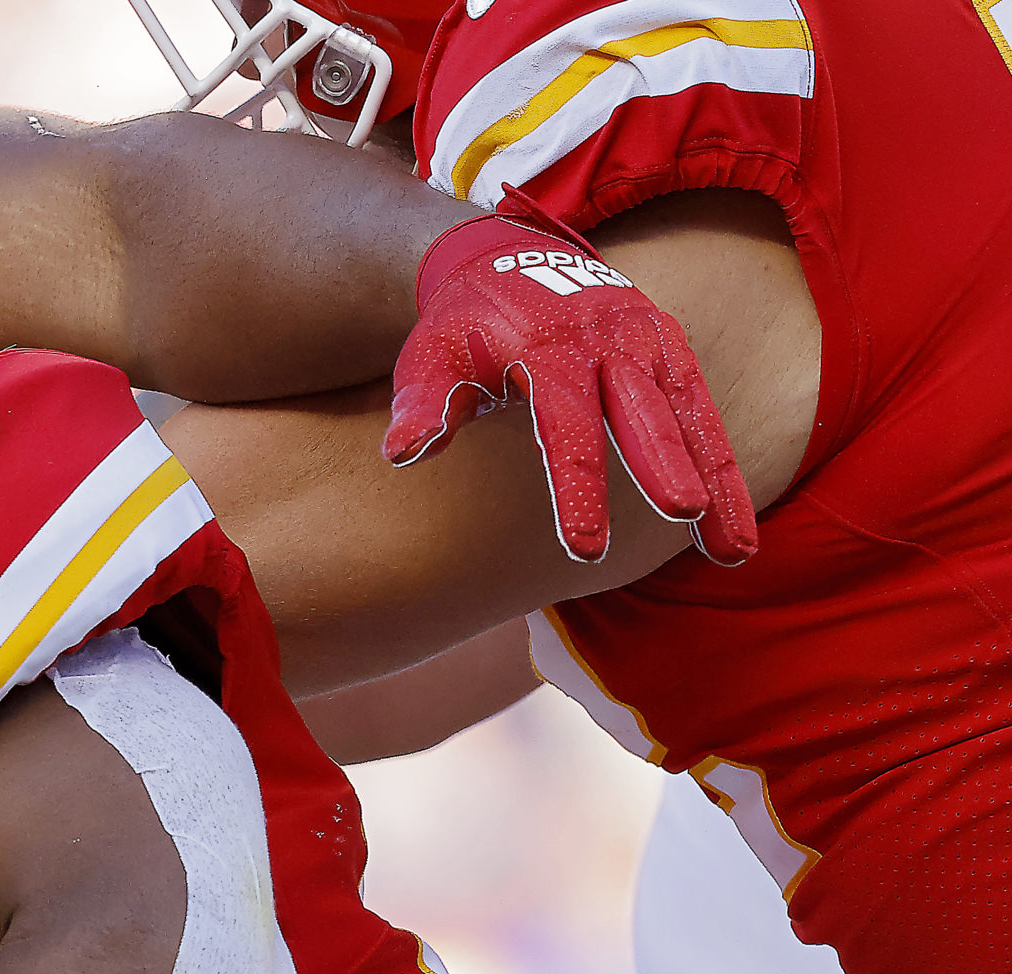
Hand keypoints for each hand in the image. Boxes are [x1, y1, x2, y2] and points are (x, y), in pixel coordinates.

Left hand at [383, 196, 758, 565]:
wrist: (505, 257)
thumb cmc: (462, 326)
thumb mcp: (429, 358)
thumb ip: (422, 405)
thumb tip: (404, 452)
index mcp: (548, 350)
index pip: (565, 427)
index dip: (577, 487)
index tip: (586, 549)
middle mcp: (608, 342)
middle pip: (641, 413)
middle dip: (665, 466)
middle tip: (686, 515)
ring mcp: (646, 341)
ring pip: (689, 417)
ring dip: (717, 482)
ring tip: (734, 552)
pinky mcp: (668, 347)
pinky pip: (701, 411)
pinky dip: (721, 464)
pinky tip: (733, 523)